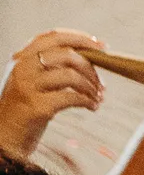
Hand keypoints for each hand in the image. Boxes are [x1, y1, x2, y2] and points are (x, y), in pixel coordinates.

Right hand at [0, 28, 99, 158]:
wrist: (5, 138)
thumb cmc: (25, 110)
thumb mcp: (34, 82)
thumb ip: (53, 68)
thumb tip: (91, 60)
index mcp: (22, 58)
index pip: (53, 36)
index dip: (80, 38)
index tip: (101, 46)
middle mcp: (22, 68)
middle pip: (67, 54)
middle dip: (91, 68)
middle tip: (102, 84)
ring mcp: (28, 86)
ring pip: (71, 75)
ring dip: (92, 87)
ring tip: (98, 98)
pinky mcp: (37, 106)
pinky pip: (72, 97)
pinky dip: (88, 101)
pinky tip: (92, 107)